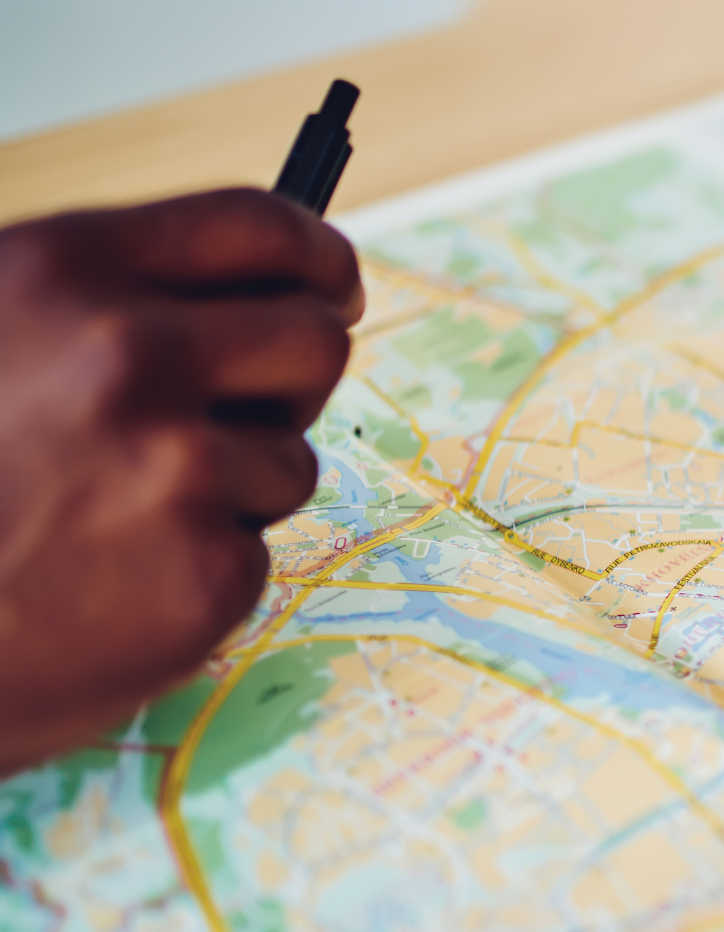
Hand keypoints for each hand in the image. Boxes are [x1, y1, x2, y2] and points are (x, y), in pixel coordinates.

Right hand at [0, 189, 361, 772]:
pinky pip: (256, 550)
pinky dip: (201, 569)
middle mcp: (127, 355)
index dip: (316, 260)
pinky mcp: (207, 569)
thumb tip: (270, 278)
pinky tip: (112, 583)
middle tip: (235, 415)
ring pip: (289, 457)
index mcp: (65, 271)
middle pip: (314, 339)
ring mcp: (175, 465)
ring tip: (112, 519)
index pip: (260, 228)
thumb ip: (104, 297)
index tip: (330, 288)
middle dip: (290, 380)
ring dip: (231, 488)